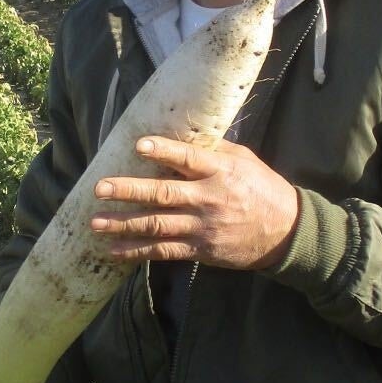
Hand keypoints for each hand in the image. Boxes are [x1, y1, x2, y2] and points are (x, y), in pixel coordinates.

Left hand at [90, 135, 300, 269]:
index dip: (164, 151)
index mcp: (220, 172)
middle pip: (164, 194)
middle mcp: (209, 199)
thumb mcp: (245, 160)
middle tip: (100, 188)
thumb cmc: (262, 188)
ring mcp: (203, 227)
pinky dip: (137, 252)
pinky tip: (114, 251)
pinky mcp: (201, 250)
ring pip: (157, 226)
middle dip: (129, 191)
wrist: (286, 232)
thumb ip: (214, 149)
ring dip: (124, 224)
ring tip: (96, 222)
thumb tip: (183, 130)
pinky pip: (164, 252)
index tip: (139, 144)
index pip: (189, 158)